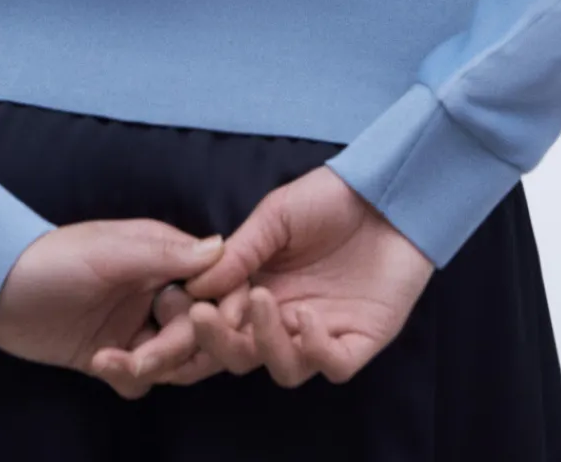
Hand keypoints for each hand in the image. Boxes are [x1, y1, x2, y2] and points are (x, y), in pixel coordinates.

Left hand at [0, 218, 228, 387]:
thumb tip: (222, 247)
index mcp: (165, 255)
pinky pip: (143, 378)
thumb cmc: (55, 260)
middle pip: (200, 330)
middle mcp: (158, 289)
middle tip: (144, 354)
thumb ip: (165, 255)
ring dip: (151, 366)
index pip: (216, 282)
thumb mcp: (110, 253)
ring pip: (176, 359)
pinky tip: (98, 365)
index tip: (206, 324)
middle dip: (178, 348)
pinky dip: (129, 378)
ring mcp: (138, 324)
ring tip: (108, 361)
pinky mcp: (116, 354)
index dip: (220, 307)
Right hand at [87, 165, 435, 393]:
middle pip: (240, 355)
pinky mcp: (359, 340)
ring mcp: (321, 333)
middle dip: (216, 343)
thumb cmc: (331, 198)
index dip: (192, 327)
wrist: (389, 191)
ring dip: (265, 344)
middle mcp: (284, 319)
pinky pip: (331, 366)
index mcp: (257, 290)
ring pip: (282, 368)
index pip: (217, 324)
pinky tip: (308, 317)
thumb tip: (195, 282)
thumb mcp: (276, 214)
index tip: (170, 312)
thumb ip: (241, 250)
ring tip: (265, 302)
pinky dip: (314, 351)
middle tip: (206, 317)